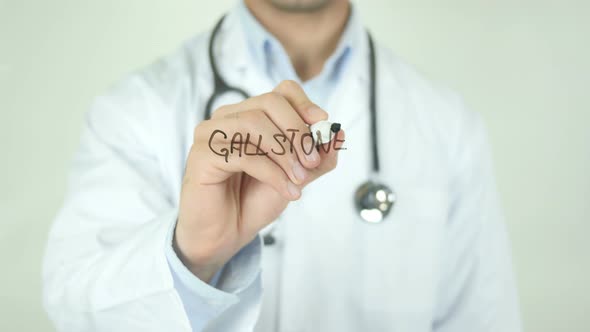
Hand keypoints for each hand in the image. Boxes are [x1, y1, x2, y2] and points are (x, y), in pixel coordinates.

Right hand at [175, 80, 344, 281]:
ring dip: (285, 153)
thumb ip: (317, 157)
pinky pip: (242, 153)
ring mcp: (211, 133)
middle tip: (312, 161)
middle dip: (297, 131)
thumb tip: (339, 133)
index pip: (281, 92)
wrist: (226, 235)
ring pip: (254, 123)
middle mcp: (228, 118)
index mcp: (250, 115)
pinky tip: (286, 190)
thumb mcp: (296, 176)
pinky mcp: (202, 154)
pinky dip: (271, 172)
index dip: (304, 105)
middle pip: (269, 103)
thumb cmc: (254, 201)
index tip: (322, 126)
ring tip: (299, 179)